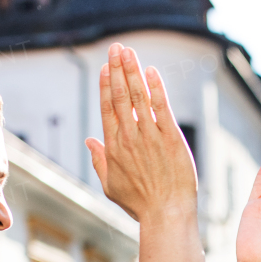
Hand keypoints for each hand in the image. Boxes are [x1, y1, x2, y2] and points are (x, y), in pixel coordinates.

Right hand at [85, 43, 196, 222]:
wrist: (166, 213)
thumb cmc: (139, 204)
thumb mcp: (111, 186)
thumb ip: (99, 161)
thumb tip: (90, 140)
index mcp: (114, 147)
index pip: (108, 108)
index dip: (107, 85)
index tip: (107, 67)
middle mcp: (130, 137)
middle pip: (121, 96)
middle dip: (118, 69)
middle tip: (116, 48)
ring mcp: (150, 136)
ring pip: (139, 97)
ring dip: (133, 71)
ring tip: (128, 51)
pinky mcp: (171, 138)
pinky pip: (161, 108)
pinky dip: (156, 88)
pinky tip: (151, 71)